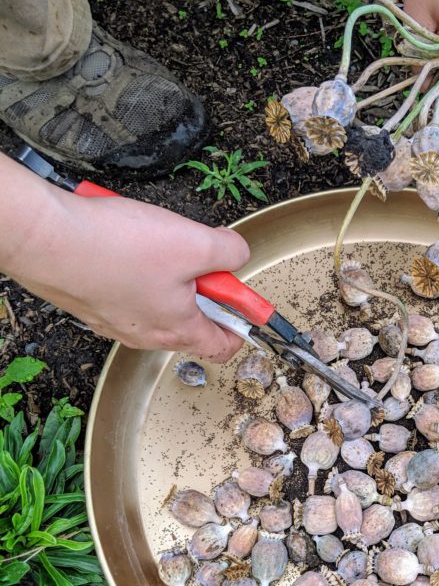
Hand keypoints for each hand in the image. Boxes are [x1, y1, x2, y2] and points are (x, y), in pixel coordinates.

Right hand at [1, 159, 250, 360]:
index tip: (246, 303)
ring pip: (155, 302)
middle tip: (196, 255)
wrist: (46, 239)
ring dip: (164, 273)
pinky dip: (130, 265)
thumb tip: (237, 254)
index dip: (241, 324)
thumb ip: (228, 252)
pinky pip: (124, 287)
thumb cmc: (114, 248)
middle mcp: (144, 334)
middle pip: (189, 320)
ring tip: (154, 242)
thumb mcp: (194, 242)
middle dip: (200, 287)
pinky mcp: (90, 301)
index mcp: (177, 330)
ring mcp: (114, 320)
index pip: (222, 346)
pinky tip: (121, 241)